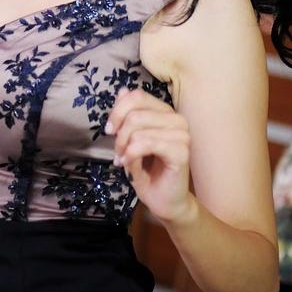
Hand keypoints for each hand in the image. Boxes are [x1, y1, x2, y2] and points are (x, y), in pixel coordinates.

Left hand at [105, 88, 197, 224]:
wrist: (164, 201)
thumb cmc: (148, 172)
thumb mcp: (131, 140)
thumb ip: (128, 116)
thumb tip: (122, 90)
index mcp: (165, 112)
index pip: (137, 96)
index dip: (118, 111)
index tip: (110, 130)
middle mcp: (177, 119)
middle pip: (135, 113)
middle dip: (119, 135)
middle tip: (117, 152)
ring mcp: (182, 134)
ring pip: (138, 129)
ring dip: (124, 148)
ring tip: (124, 160)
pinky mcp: (181, 151)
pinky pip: (146, 144)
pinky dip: (131, 155)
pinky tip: (129, 165)